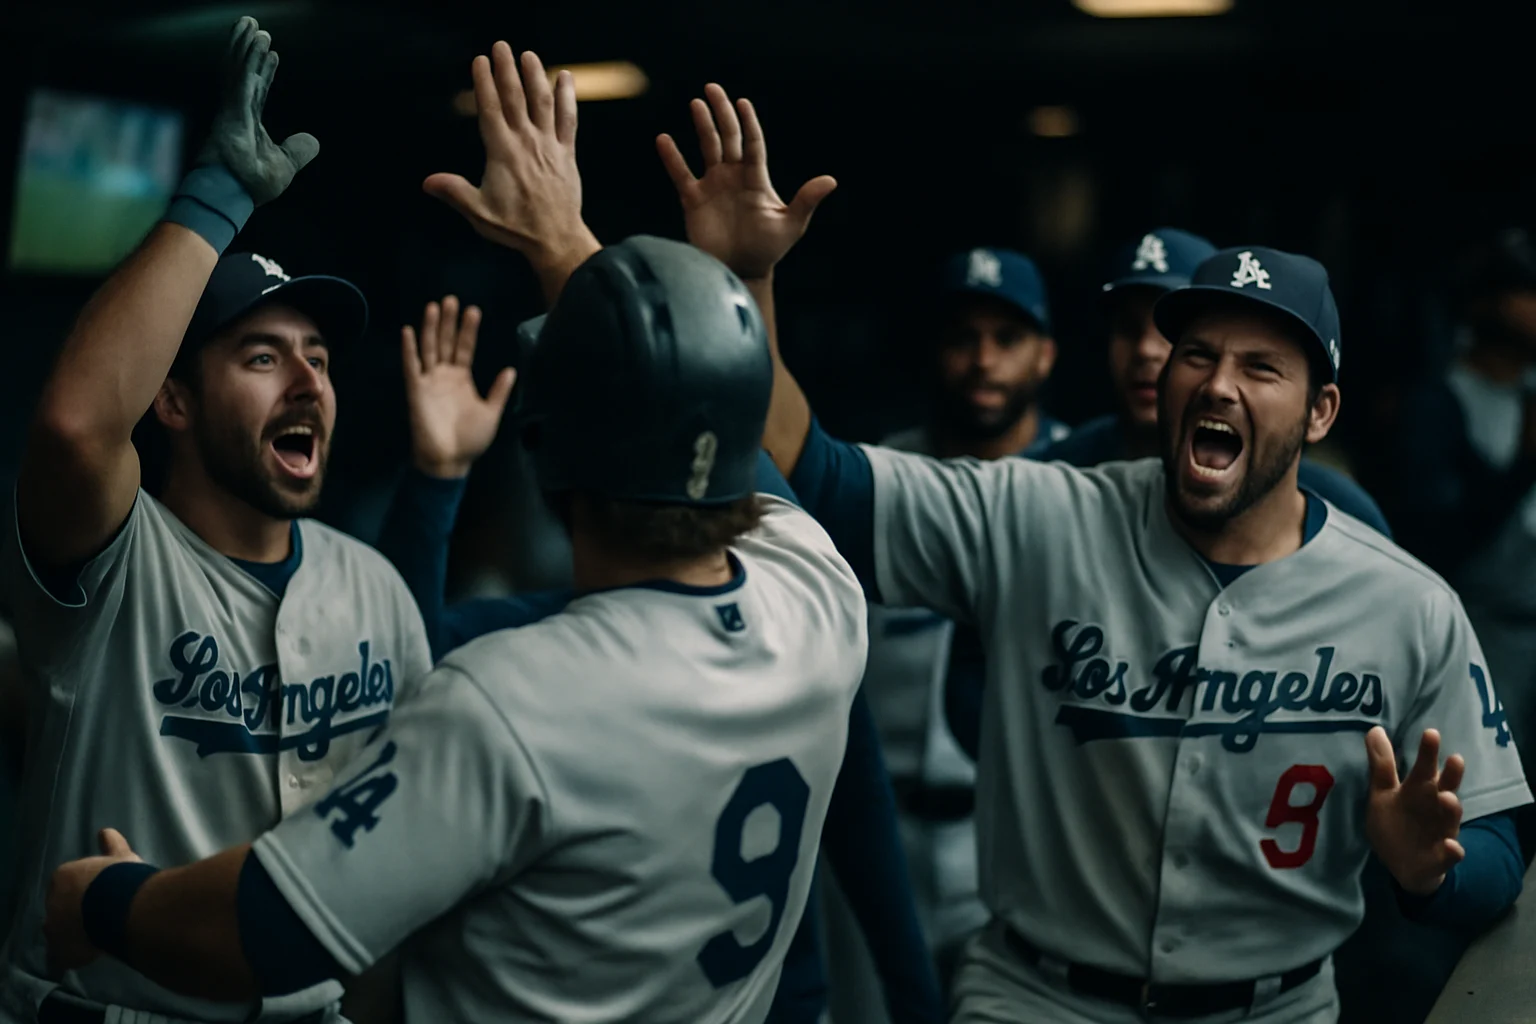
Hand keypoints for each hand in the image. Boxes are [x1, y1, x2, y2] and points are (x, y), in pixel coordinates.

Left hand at [45, 828, 142, 973]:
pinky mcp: (62, 952)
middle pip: (60, 909)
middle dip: (73, 912)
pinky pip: (62, 958)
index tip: (98, 895)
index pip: (67, 884)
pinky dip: (70, 957)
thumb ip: (113, 846)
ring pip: (59, 933)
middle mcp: (52, 903)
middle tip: (95, 916)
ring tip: (93, 937)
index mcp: (63, 877)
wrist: (120, 906)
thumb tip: (106, 831)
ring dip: (72, 934)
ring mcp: (55, 929)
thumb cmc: (121, 879)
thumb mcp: (122, 858)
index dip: (82, 891)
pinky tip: (85, 957)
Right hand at [197, 17, 318, 205]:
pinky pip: (241, 77)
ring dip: (246, 45)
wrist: (234, 195)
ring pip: (239, 69)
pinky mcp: (231, 109)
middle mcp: (238, 111)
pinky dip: (248, 58)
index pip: (258, 89)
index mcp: (248, 123)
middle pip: (244, 72)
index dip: (264, 70)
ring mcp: (232, 109)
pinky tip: (254, 41)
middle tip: (254, 26)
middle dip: (249, 49)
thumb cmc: (252, 184)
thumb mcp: (286, 165)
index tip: (272, 53)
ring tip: (252, 24)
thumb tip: (314, 140)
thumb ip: (298, 151)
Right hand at [402, 297, 516, 478]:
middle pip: (446, 342)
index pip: (465, 348)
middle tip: (451, 299)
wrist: (449, 460)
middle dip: (449, 321)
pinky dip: (409, 349)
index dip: (469, 330)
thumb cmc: (470, 440)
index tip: (473, 309)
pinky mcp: (416, 390)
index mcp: (462, 379)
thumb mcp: (491, 413)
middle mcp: (444, 375)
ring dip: (431, 328)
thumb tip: (510, 369)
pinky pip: (412, 366)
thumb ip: (499, 391)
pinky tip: (408, 330)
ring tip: (434, 306)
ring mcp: (429, 381)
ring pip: (429, 348)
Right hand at [424, 44, 597, 273]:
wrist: (556, 239)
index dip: (484, 83)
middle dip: (506, 70)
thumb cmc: (515, 228)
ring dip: (535, 76)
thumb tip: (428, 181)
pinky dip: (566, 97)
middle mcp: (526, 142)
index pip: (490, 109)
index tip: (479, 61)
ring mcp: (549, 146)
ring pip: (542, 103)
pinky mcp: (566, 153)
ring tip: (528, 55)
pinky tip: (565, 78)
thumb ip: (455, 192)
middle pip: (515, 98)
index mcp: (502, 152)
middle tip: (501, 46)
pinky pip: (568, 119)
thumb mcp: (479, 212)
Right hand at [657, 84, 836, 281]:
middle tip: (712, 88)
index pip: (753, 143)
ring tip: (696, 103)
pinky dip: (672, 158)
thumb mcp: (791, 225)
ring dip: (702, 126)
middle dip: (722, 113)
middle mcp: (734, 176)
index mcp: (756, 179)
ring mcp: (713, 186)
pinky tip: (663, 140)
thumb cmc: (768, 249)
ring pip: (707, 148)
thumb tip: (831, 180)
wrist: (741, 271)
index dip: (748, 123)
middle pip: (728, 137)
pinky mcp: (694, 200)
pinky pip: (681, 174)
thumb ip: (806, 201)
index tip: (742, 103)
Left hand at [1365, 727, 1465, 894]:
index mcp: (1419, 791)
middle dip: (1450, 775)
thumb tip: (1375, 729)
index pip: (1424, 768)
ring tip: (1447, 796)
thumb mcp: (1383, 793)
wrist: (1405, 865)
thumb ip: (1382, 765)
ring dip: (1451, 807)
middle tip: (1455, 758)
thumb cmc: (1397, 822)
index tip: (1431, 732)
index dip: (1428, 752)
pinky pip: (1451, 854)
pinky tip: (1450, 846)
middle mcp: (1435, 807)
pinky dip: (1452, 850)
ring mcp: (1441, 831)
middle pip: (1444, 788)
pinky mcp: (1442, 857)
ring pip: (1451, 817)